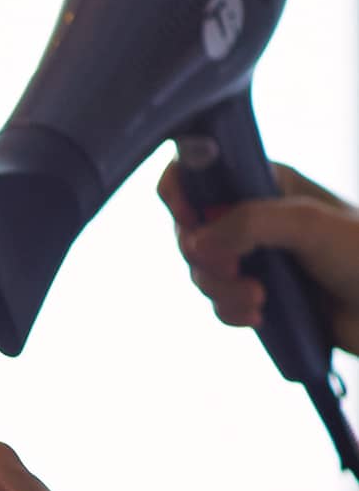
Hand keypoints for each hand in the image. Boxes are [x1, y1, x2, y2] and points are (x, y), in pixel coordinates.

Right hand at [159, 159, 358, 355]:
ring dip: (223, 293)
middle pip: (192, 233)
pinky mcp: (255, 294)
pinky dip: (232, 312)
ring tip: (259, 301)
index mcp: (266, 185)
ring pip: (203, 274)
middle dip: (205, 260)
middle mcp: (252, 219)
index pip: (202, 174)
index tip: (191, 220)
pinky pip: (219, 305)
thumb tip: (196, 241)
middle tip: (234, 271)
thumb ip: (249, 223)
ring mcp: (253, 258)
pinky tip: (259, 316)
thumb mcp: (308, 225)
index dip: (181, 192)